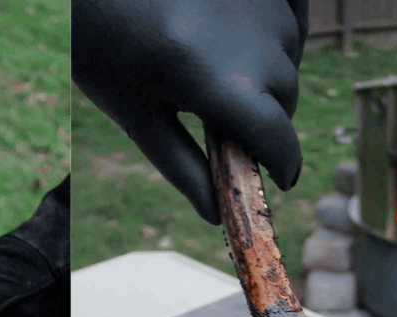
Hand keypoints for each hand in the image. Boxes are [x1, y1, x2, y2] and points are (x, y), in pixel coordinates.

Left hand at [73, 0, 307, 223]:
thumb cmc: (104, 49)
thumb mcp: (137, 116)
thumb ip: (182, 167)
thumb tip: (216, 214)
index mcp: (215, 81)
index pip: (276, 135)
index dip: (285, 163)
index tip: (282, 180)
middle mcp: (251, 38)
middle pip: (286, 96)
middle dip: (265, 117)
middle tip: (222, 119)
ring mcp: (261, 1)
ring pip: (290, 55)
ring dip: (266, 72)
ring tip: (215, 67)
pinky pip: (292, 16)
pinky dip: (275, 34)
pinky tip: (240, 38)